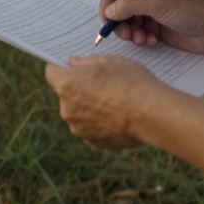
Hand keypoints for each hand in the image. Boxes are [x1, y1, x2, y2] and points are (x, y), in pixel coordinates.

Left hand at [45, 55, 164, 149]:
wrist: (152, 114)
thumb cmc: (131, 81)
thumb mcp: (108, 61)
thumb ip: (85, 62)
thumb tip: (73, 64)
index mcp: (66, 85)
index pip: (51, 72)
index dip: (60, 68)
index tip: (71, 67)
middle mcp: (67, 109)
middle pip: (65, 95)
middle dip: (79, 89)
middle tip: (102, 83)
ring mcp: (79, 129)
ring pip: (78, 114)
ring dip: (89, 108)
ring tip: (114, 101)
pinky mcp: (94, 142)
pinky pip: (91, 129)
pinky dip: (100, 123)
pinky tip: (118, 116)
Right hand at [99, 0, 203, 54]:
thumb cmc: (193, 9)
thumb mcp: (158, 3)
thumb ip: (130, 5)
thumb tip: (108, 11)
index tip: (106, 17)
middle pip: (119, 4)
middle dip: (118, 20)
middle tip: (122, 34)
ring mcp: (152, 9)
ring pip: (127, 20)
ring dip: (129, 32)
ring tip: (140, 39)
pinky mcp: (157, 26)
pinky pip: (138, 32)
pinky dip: (140, 38)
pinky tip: (152, 42)